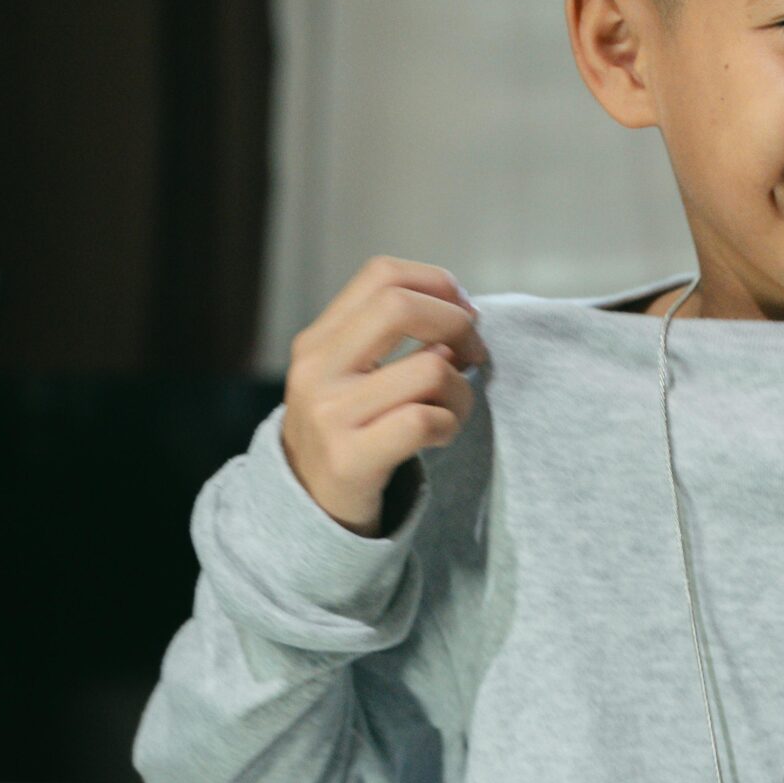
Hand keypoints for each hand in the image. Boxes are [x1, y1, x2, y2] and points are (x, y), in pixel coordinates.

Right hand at [282, 255, 489, 535]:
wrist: (309, 508)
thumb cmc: (348, 434)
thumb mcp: (350, 377)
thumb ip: (390, 341)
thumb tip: (461, 314)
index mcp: (318, 340)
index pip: (382, 274)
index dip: (437, 283)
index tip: (463, 312)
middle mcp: (316, 369)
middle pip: (400, 305)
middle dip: (457, 322)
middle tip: (474, 353)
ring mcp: (329, 413)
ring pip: (428, 369)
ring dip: (462, 388)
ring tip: (454, 408)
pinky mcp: (350, 457)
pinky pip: (424, 421)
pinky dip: (450, 424)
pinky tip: (440, 435)